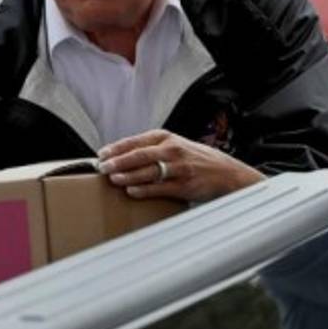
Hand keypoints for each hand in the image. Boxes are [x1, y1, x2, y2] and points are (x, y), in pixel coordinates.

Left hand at [97, 129, 264, 202]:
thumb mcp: (175, 145)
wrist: (226, 172)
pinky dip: (143, 190)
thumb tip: (121, 156)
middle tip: (102, 167)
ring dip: (127, 176)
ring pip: (147, 171)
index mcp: (166, 137)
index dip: (116, 148)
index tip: (102, 154)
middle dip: (118, 161)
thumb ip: (152, 148)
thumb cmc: (196, 159)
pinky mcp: (184, 185)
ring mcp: (178, 168)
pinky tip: (131, 191)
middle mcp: (172, 150)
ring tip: (113, 179)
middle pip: (139, 155)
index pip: (136, 141)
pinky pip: (159, 187)